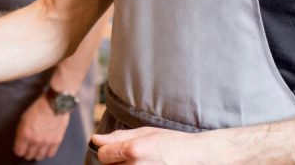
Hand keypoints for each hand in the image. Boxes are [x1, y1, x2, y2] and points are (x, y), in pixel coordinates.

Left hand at [13, 95, 70, 160]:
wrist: (54, 104)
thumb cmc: (38, 108)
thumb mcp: (24, 118)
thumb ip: (21, 132)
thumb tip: (20, 142)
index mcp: (25, 134)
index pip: (19, 151)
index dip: (19, 150)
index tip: (20, 148)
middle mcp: (35, 140)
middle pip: (29, 156)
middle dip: (27, 152)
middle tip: (28, 148)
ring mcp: (46, 142)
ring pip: (39, 157)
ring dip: (37, 153)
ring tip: (37, 148)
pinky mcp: (56, 141)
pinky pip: (50, 154)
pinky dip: (47, 152)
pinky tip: (46, 147)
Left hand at [92, 127, 219, 163]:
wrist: (199, 157)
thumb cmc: (172, 142)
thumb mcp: (145, 133)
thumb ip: (118, 137)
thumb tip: (95, 139)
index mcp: (133, 151)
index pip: (103, 155)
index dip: (108, 152)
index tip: (118, 150)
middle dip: (118, 162)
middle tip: (137, 157)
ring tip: (144, 163)